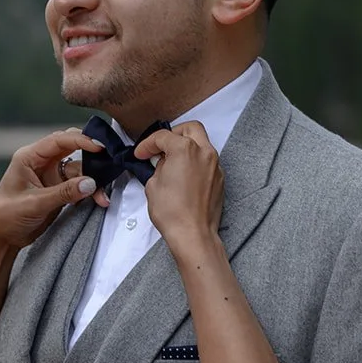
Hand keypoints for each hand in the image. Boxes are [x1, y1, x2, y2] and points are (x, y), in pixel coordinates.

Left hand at [0, 128, 103, 248]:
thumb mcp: (35, 203)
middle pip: (71, 149)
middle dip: (91, 155)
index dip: (80, 141)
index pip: (58, 140)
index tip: (99, 146)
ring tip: (101, 196)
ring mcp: (51, 176)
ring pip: (79, 169)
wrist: (2, 237)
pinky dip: (89, 191)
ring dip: (92, 180)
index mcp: (29, 157)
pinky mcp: (58, 189)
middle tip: (108, 161)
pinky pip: (79, 184)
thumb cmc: (6, 216)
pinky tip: (98, 199)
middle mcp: (41, 162)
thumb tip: (90, 183)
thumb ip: (63, 193)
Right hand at [134, 121, 223, 243]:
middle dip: (174, 134)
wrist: (193, 234)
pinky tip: (184, 175)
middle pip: (190, 128)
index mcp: (185, 149)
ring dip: (187, 147)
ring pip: (202, 143)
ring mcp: (215, 165)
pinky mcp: (219, 179)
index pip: (163, 137)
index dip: (148, 144)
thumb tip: (163, 164)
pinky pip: (207, 161)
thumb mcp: (153, 184)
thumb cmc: (173, 212)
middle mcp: (204, 152)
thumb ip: (159, 167)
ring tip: (172, 162)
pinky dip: (196, 162)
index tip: (142, 153)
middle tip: (161, 147)